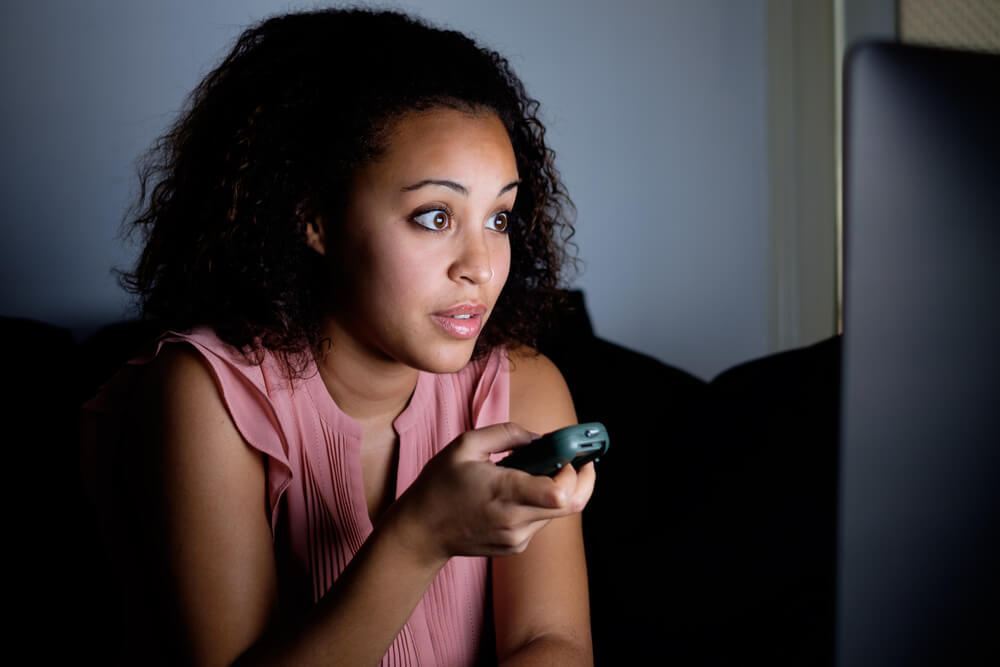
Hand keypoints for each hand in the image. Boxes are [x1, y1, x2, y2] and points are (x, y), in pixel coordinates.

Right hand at [390, 423, 595, 563]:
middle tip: (578, 458)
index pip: (559, 493)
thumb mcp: (465, 445)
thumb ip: (506, 433)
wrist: (421, 532)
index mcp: (504, 493)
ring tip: (533, 472)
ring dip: (556, 489)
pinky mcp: (516, 547)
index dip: (575, 472)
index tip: (571, 454)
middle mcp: (515, 521)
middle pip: (572, 504)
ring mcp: (517, 538)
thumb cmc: (439, 485)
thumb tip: (539, 438)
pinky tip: (518, 491)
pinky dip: (539, 503)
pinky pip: (541, 521)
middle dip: (581, 479)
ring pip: (558, 513)